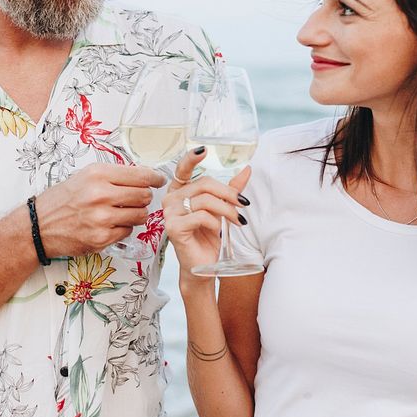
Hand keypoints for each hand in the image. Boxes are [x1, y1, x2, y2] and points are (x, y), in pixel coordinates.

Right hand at [35, 162, 165, 256]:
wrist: (39, 226)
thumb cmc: (62, 200)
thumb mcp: (85, 176)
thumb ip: (113, 175)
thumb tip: (143, 176)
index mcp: (98, 174)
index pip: (140, 175)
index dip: (154, 178)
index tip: (158, 180)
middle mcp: (100, 195)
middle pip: (144, 196)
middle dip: (144, 197)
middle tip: (138, 198)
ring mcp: (102, 218)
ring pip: (140, 215)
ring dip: (136, 214)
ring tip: (121, 212)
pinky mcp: (101, 238)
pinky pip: (128, 231)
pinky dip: (123, 228)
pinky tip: (110, 224)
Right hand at [162, 147, 250, 283]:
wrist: (202, 266)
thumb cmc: (208, 236)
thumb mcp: (222, 209)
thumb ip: (231, 190)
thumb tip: (247, 169)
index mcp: (180, 190)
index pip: (182, 168)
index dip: (192, 158)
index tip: (203, 150)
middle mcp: (171, 198)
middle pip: (204, 184)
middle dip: (228, 194)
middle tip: (243, 205)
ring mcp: (170, 212)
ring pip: (205, 200)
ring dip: (227, 210)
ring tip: (236, 221)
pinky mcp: (173, 227)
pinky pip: (201, 216)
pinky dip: (215, 223)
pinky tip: (218, 231)